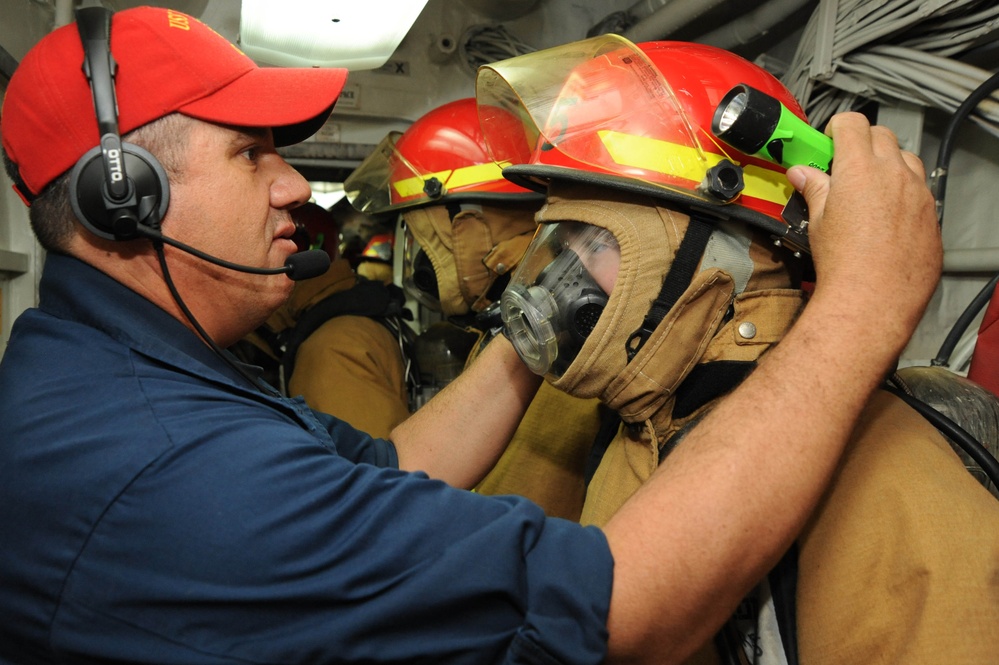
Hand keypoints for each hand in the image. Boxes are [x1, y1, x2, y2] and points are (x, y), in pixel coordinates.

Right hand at [786, 112, 941, 357]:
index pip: (852, 124)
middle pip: (882, 136)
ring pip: (907, 160)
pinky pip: (921, 191)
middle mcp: (895, 174)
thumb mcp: (818, 221)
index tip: (829, 140)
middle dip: (863, 142)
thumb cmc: (844, 264)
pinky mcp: (932, 216)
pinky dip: (904, 192)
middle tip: (845, 164)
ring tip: (870, 188)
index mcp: (860, 169)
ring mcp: (919, 194)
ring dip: (889, 164)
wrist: (873, 300)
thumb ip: (813, 190)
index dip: (837, 127)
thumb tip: (801, 174)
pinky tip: (888, 216)